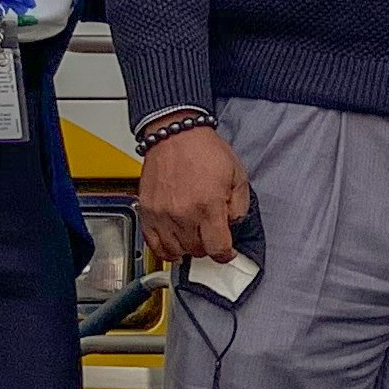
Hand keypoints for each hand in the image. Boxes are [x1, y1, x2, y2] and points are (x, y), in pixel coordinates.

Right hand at [137, 125, 250, 264]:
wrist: (175, 135)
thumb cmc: (205, 150)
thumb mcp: (238, 176)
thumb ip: (240, 206)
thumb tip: (233, 226)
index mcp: (208, 205)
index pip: (218, 248)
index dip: (226, 254)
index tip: (227, 251)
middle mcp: (183, 214)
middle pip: (197, 251)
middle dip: (208, 246)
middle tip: (211, 234)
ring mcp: (162, 215)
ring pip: (176, 251)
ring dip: (188, 248)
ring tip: (194, 237)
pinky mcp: (148, 212)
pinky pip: (154, 244)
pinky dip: (165, 249)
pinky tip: (174, 245)